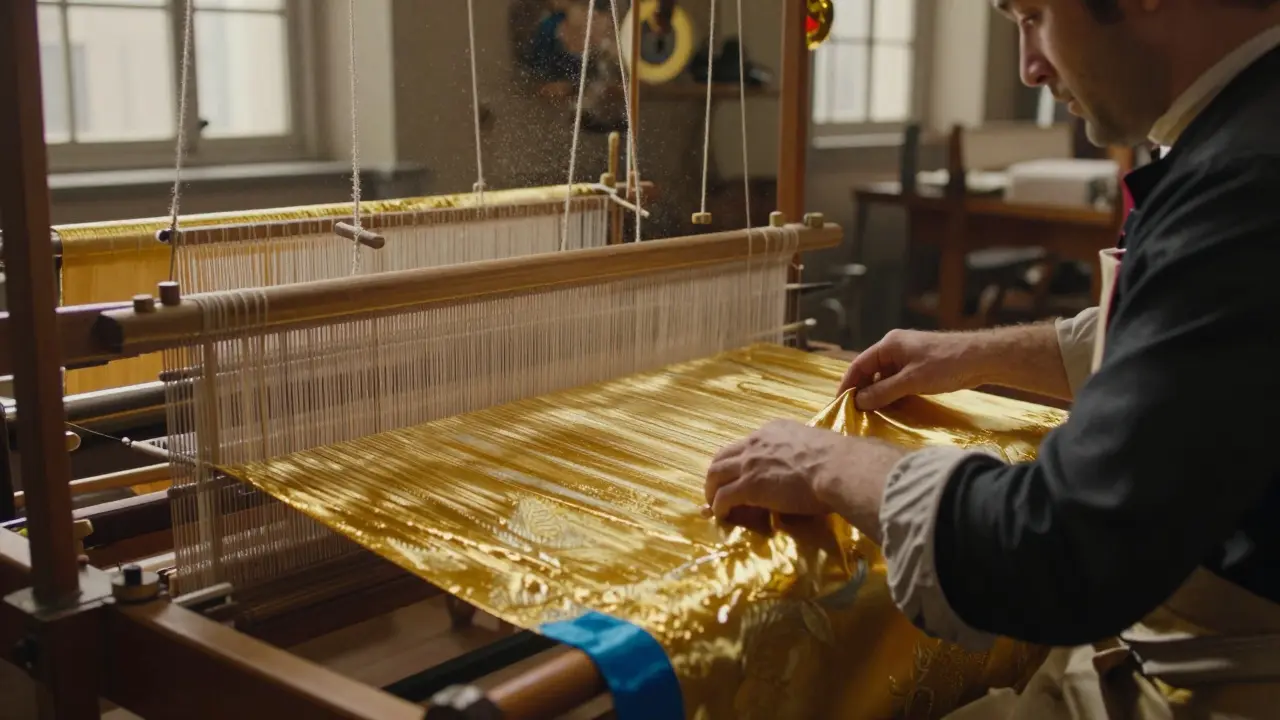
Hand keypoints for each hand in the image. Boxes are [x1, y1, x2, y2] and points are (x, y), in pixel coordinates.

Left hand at [705, 420, 906, 542]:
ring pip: (715, 474)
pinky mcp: (749, 485)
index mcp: (775, 430)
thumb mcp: (817, 447)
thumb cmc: (840, 459)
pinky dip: (718, 506)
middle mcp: (757, 441)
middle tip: (717, 489)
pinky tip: (722, 515)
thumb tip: (820, 467)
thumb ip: (807, 454)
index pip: (747, 444)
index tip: (740, 473)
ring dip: (712, 490)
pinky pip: (723, 497)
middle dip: (716, 473)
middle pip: (723, 455)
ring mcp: (751, 462)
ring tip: (714, 504)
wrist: (839, 467)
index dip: (740, 461)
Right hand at [838, 329, 986, 410]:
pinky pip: (898, 381)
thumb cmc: (945, 365)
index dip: (847, 384)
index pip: (858, 365)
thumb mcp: (911, 381)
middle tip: (855, 414)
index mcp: (889, 345)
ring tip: (872, 415)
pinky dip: (893, 394)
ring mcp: (908, 357)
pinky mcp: (920, 366)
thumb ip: (883, 392)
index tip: (839, 404)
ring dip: (878, 395)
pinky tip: (892, 409)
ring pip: (885, 378)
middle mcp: (895, 348)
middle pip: (870, 371)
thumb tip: (858, 402)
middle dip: (862, 391)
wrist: (982, 358)